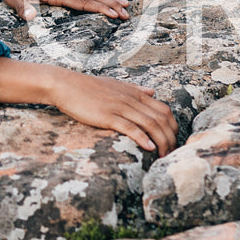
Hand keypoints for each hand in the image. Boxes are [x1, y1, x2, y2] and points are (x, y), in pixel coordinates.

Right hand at [46, 68, 177, 157]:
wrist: (66, 85)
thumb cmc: (88, 86)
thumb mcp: (115, 84)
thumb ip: (136, 89)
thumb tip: (152, 92)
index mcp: (135, 93)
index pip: (164, 110)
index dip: (173, 127)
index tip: (173, 141)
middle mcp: (131, 100)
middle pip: (162, 119)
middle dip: (171, 138)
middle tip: (172, 153)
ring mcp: (120, 107)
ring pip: (150, 124)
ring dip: (161, 142)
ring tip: (164, 156)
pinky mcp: (108, 116)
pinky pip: (130, 127)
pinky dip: (143, 138)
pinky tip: (150, 148)